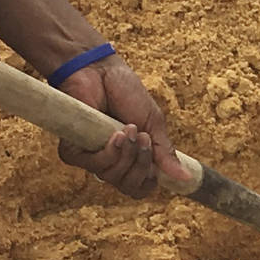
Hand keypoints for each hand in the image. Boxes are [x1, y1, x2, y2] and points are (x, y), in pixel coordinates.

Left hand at [56, 54, 181, 199]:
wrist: (100, 71)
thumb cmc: (125, 93)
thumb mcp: (153, 123)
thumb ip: (165, 153)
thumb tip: (185, 178)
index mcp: (131, 158)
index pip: (140, 188)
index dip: (149, 181)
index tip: (156, 159)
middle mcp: (111, 162)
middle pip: (128, 186)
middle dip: (141, 164)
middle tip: (142, 138)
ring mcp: (92, 157)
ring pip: (111, 177)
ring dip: (126, 154)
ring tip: (128, 128)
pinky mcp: (73, 150)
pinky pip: (92, 166)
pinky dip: (108, 152)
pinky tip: (114, 134)